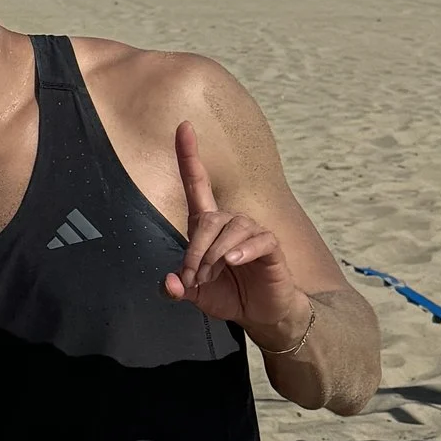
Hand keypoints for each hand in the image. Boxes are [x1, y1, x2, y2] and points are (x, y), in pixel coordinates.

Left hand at [164, 118, 311, 354]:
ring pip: (230, 230)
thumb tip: (169, 283)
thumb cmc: (229, 295)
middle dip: (195, 251)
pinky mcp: (270, 246)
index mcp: (208, 227)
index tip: (184, 126)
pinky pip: (256, 240)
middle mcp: (230, 223)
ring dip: (215, 256)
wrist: (262, 314)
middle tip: (194, 278)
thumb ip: (179, 288)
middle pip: (207, 219)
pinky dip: (241, 252)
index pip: (197, 183)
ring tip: (212, 277)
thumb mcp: (196, 295)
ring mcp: (252, 232)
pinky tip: (234, 264)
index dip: (189, 155)